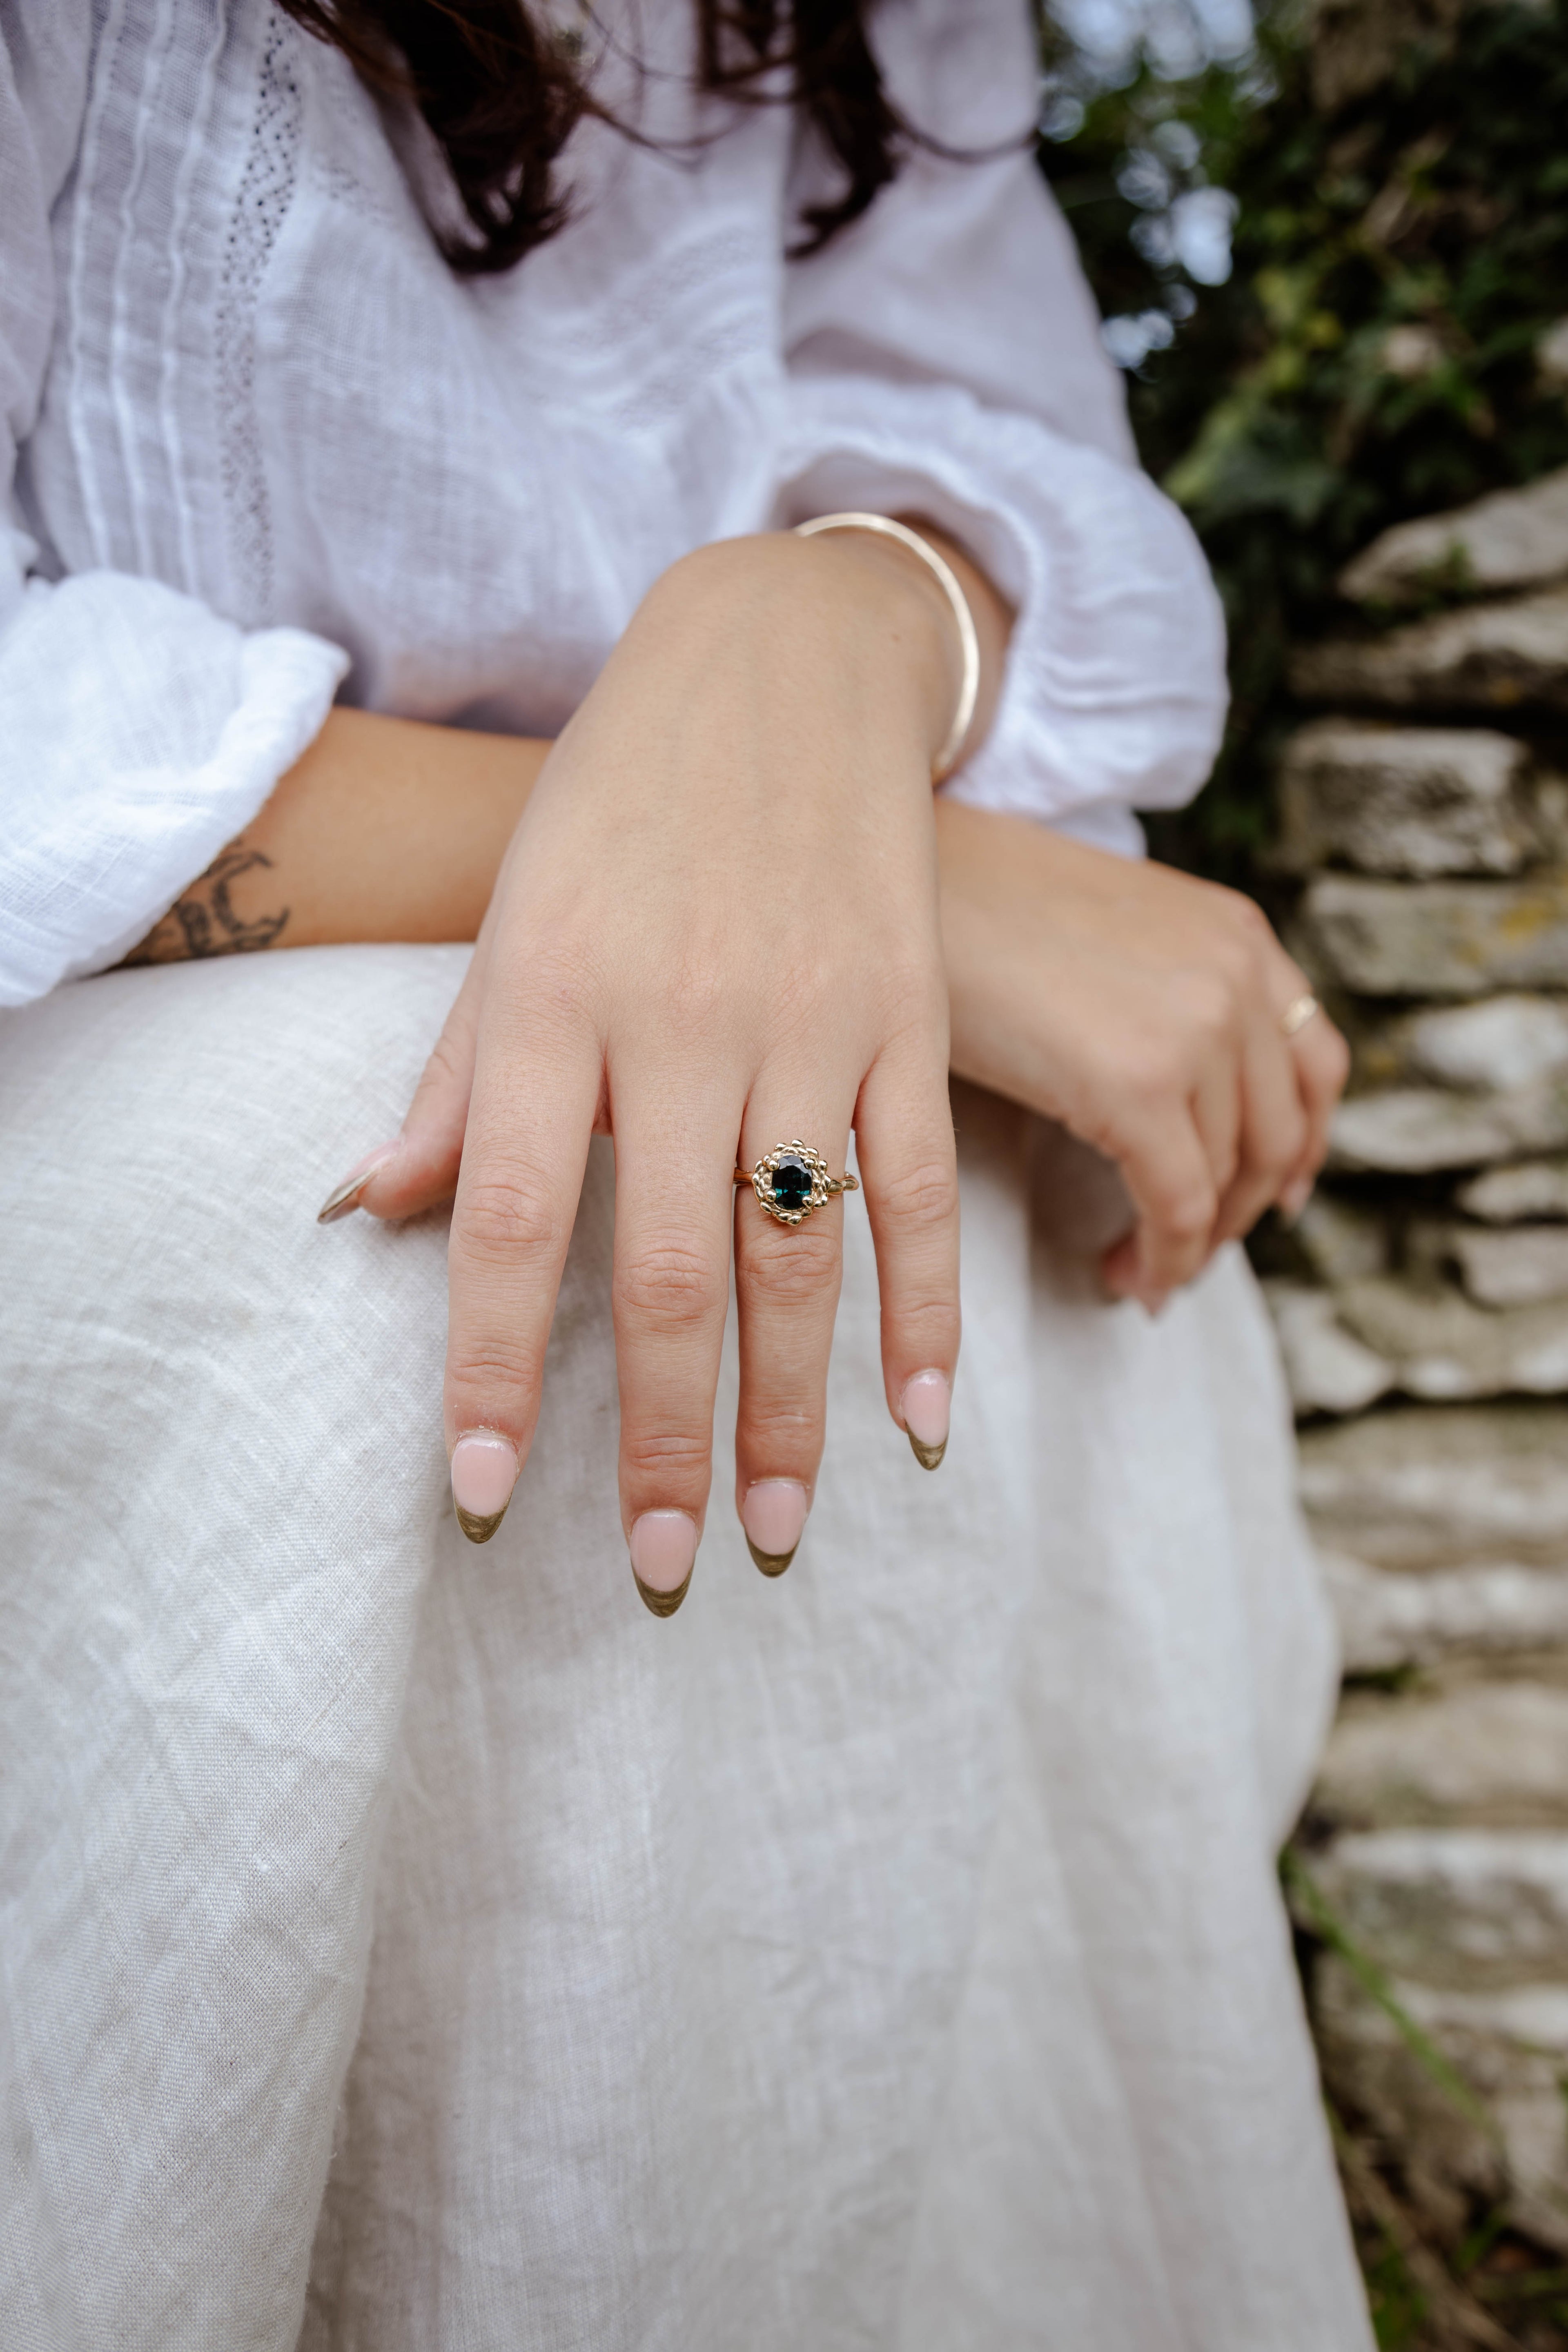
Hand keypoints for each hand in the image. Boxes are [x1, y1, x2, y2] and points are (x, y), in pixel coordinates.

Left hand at [349, 533, 968, 1604]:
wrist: (776, 661)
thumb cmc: (618, 806)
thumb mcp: (514, 924)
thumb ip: (455, 1083)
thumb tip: (369, 1216)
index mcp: (556, 999)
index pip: (515, 1220)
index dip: (496, 1371)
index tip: (485, 1500)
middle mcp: (683, 1019)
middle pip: (673, 1264)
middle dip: (669, 1435)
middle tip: (669, 1566)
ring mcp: (810, 1017)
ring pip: (805, 1250)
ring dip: (796, 1409)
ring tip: (780, 1532)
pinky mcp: (908, 1013)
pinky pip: (924, 1186)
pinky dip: (930, 1311)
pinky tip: (926, 1424)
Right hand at [937, 802, 1347, 1311]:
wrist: (907, 886)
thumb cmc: (977, 910)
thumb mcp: (1110, 932)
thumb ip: (1166, 996)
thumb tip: (1176, 1095)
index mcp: (1236, 934)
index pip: (1315, 1062)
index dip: (1303, 1144)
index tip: (1274, 1195)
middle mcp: (1237, 976)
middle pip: (1280, 1133)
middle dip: (1240, 1210)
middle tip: (1188, 1251)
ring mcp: (1197, 1029)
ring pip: (1232, 1179)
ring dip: (1193, 1245)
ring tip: (1143, 1271)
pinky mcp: (1139, 1084)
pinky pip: (1178, 1205)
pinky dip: (1162, 1258)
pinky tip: (1127, 1275)